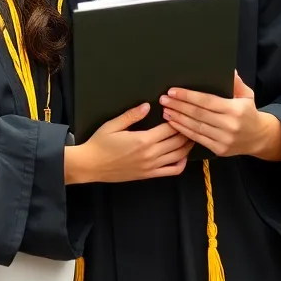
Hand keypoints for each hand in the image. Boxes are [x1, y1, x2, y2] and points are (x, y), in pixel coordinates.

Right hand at [67, 103, 193, 183]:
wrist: (91, 165)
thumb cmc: (100, 143)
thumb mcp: (113, 125)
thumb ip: (132, 115)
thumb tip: (147, 105)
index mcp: (143, 140)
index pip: (169, 128)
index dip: (176, 118)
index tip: (179, 111)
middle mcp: (151, 154)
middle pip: (178, 141)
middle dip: (186, 130)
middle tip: (189, 120)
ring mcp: (151, 166)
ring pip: (178, 155)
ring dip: (187, 145)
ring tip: (190, 134)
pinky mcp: (149, 175)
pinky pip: (172, 171)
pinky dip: (181, 163)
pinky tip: (182, 155)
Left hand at [161, 72, 280, 158]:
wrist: (259, 138)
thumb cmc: (249, 112)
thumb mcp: (247, 95)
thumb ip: (236, 82)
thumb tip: (228, 69)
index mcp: (235, 109)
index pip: (206, 101)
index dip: (188, 96)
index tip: (173, 91)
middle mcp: (229, 125)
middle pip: (198, 114)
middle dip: (178, 106)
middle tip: (164, 99)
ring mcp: (224, 139)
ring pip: (195, 127)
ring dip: (177, 118)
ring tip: (165, 110)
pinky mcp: (219, 149)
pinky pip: (197, 138)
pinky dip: (183, 131)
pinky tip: (174, 123)